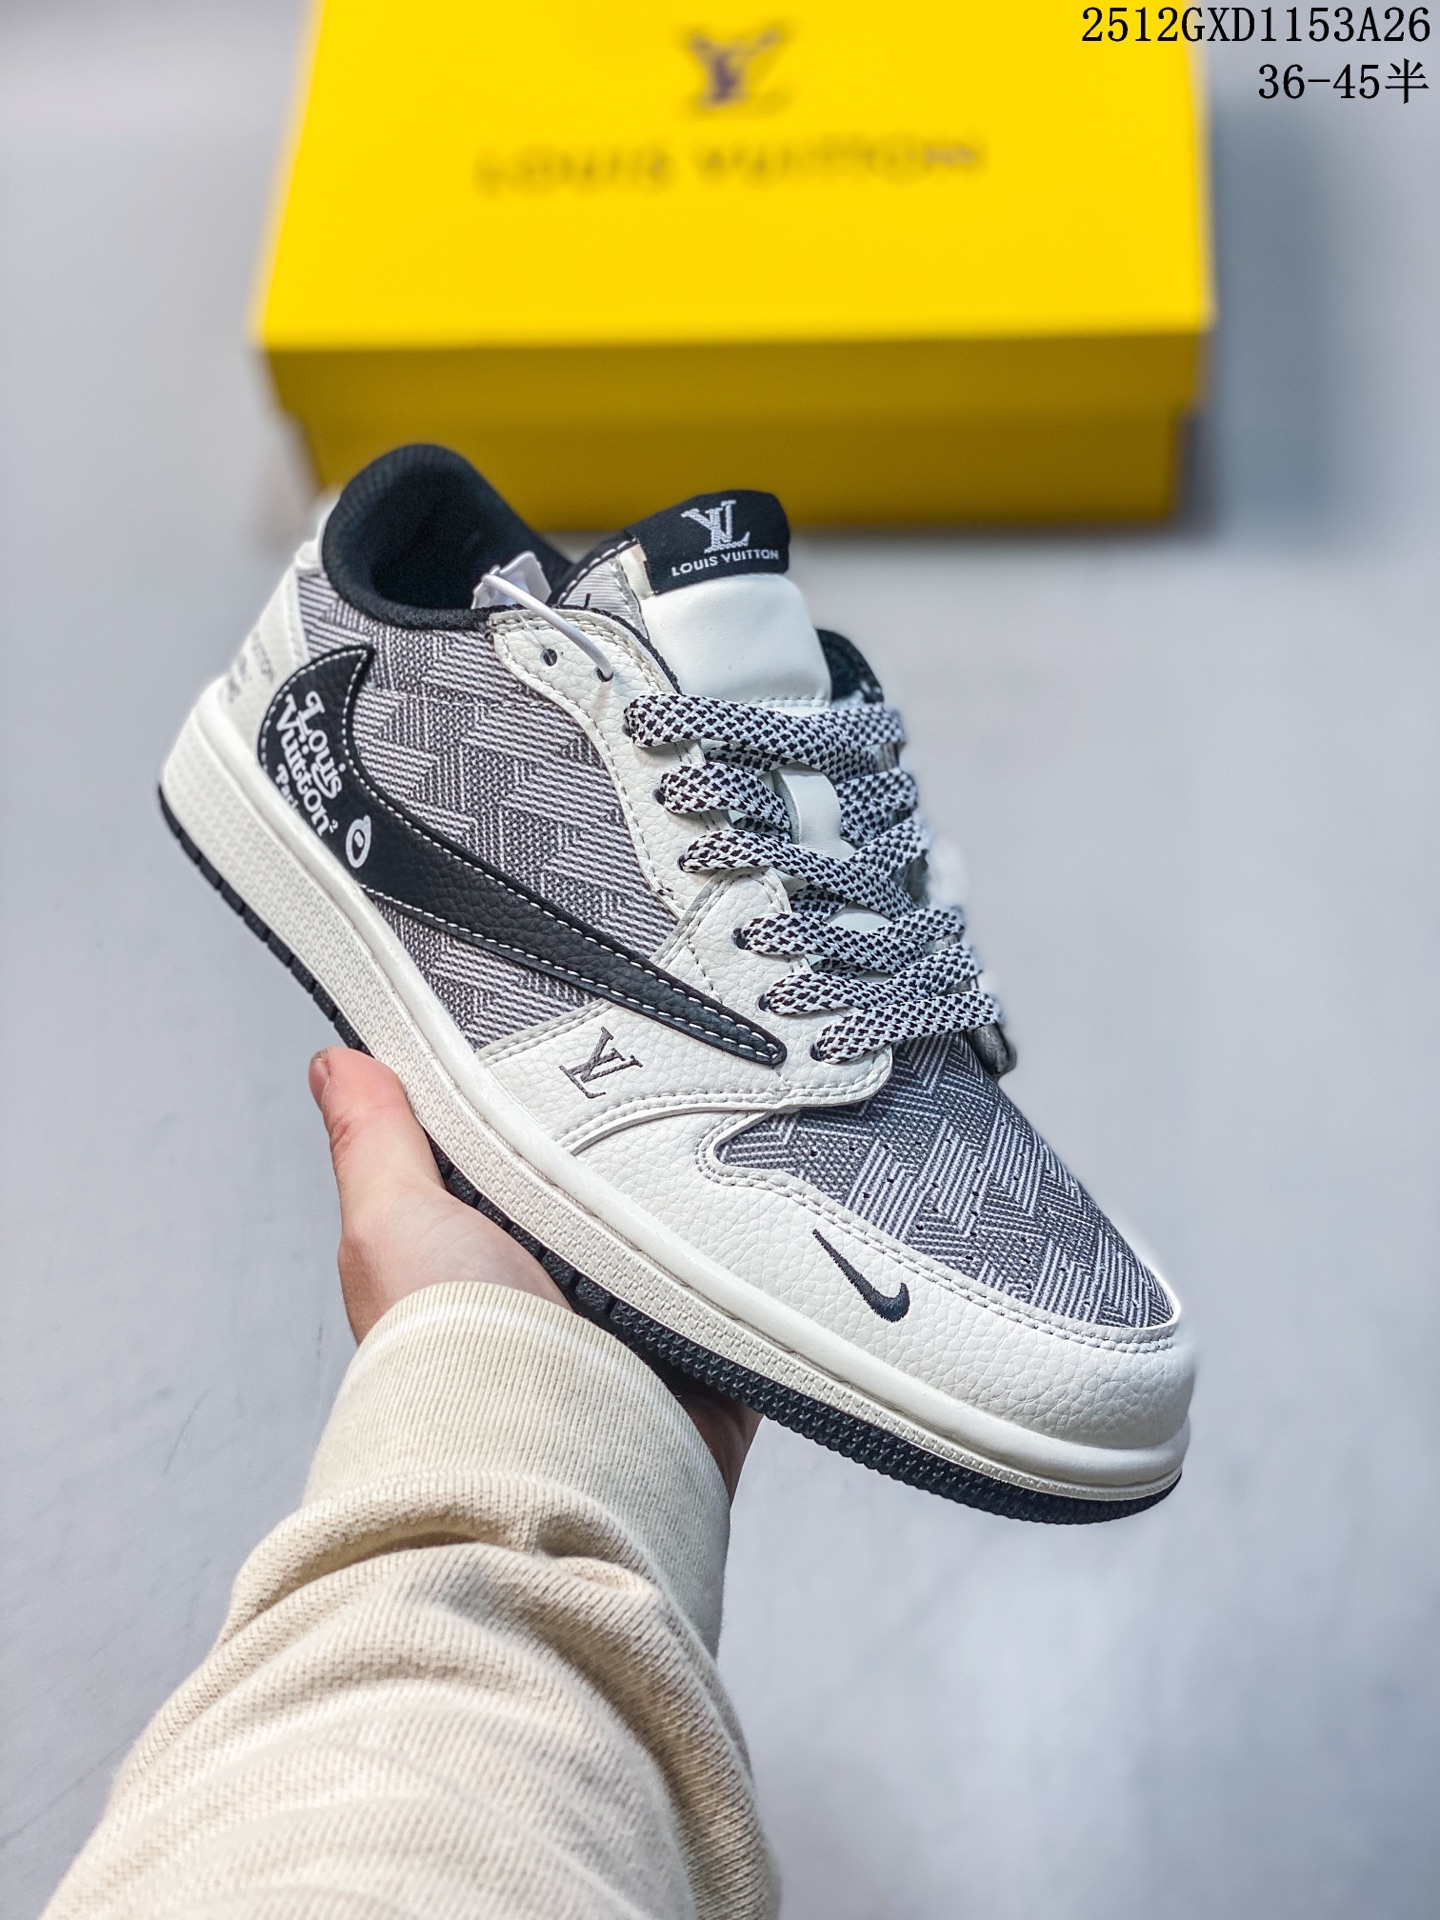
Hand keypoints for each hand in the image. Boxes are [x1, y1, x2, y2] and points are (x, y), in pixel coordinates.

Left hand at [309, 1048, 759, 1496]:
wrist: (547, 1464)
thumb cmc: (451, 1360)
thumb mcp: (392, 1221)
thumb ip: (374, 1141)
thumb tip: (335, 1063)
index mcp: (481, 1256)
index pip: (518, 1157)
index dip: (541, 1104)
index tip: (574, 1041)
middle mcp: (558, 1295)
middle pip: (611, 1191)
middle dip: (637, 1146)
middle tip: (667, 1081)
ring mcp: (636, 1333)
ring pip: (686, 1238)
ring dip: (703, 1204)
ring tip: (726, 1140)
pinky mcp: (707, 1366)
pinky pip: (752, 1298)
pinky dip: (761, 1269)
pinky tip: (773, 1219)